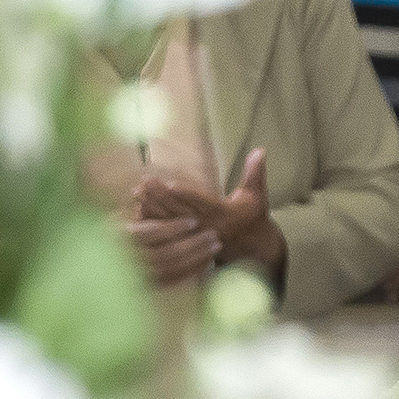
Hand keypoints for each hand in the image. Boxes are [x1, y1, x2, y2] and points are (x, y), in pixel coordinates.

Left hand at [134, 149, 286, 281]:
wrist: (252, 248)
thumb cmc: (253, 216)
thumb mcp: (257, 194)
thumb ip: (255, 172)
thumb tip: (260, 150)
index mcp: (224, 214)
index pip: (202, 203)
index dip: (186, 195)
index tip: (171, 184)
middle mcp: (207, 226)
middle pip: (180, 211)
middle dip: (162, 197)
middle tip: (145, 182)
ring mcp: (196, 235)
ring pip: (171, 221)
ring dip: (153, 207)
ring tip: (138, 192)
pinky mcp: (188, 240)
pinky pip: (167, 231)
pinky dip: (153, 221)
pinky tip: (138, 209)